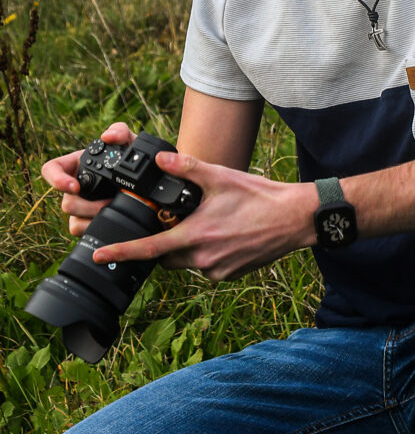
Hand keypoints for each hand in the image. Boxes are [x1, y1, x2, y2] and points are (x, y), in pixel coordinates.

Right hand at [42, 122, 135, 235]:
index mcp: (76, 166)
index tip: (75, 187)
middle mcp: (74, 188)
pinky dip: (96, 228)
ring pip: (73, 221)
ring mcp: (80, 208)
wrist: (147, 184)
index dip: (57, 179)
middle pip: (66, 203)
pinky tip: (111, 222)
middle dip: (87, 206)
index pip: (51, 170)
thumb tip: (107, 137)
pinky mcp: (88, 223)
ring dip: (94, 218)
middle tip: (109, 203)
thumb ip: (120, 131)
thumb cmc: (130, 159)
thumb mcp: (129, 142)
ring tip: (115, 211)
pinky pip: (83, 232)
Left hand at [92, 151, 317, 281]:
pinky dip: (204, 250)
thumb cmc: (260, 197)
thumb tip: (161, 159)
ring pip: (186, 260)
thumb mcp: (221, 176)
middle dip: (159, 243)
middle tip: (165, 222)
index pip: (148, 249)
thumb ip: (187, 168)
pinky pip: (206, 265)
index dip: (121, 252)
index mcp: (195, 236)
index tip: (100, 255)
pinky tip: (221, 232)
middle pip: (165, 256)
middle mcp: (203, 259)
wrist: (295, 219)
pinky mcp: (230, 274)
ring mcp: (217, 270)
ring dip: (185, 245)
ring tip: (203, 221)